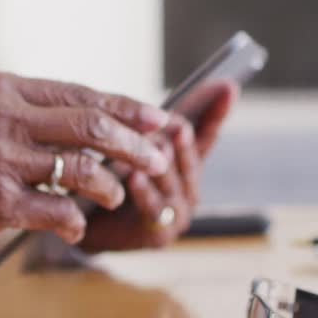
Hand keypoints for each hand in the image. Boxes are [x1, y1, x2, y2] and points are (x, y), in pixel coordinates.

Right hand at [0, 71, 170, 245]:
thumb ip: (25, 107)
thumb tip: (88, 118)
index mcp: (2, 87)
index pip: (80, 93)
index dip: (126, 107)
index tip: (158, 118)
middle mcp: (5, 118)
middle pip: (92, 125)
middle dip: (135, 143)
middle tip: (158, 156)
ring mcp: (2, 160)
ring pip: (82, 169)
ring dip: (109, 185)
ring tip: (114, 193)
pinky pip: (57, 211)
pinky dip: (75, 219)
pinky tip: (76, 223)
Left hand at [79, 81, 237, 252]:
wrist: (89, 225)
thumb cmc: (112, 178)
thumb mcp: (131, 144)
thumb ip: (149, 123)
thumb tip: (158, 91)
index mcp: (185, 161)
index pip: (206, 130)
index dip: (216, 109)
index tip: (228, 84)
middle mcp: (188, 186)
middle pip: (191, 157)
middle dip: (184, 140)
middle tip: (177, 125)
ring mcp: (177, 211)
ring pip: (174, 182)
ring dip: (163, 164)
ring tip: (154, 147)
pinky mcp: (159, 233)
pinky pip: (154, 209)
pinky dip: (145, 192)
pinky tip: (134, 177)